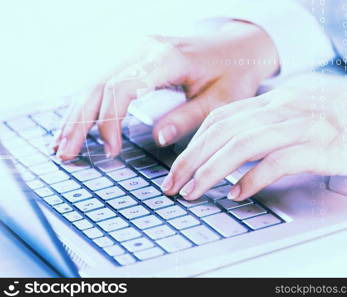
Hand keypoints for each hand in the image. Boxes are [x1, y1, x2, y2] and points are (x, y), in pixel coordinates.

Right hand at [54, 21, 278, 160]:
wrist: (239, 47)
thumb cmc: (234, 73)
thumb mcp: (221, 100)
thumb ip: (188, 118)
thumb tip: (157, 138)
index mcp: (166, 59)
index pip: (121, 89)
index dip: (108, 123)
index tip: (110, 152)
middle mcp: (146, 49)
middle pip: (99, 85)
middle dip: (79, 122)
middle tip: (65, 154)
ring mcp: (139, 50)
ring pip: (96, 81)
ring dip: (78, 114)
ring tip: (63, 144)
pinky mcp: (138, 57)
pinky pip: (106, 80)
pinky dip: (90, 104)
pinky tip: (79, 123)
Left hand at [162, 74, 346, 200]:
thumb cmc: (342, 117)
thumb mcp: (297, 112)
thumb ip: (266, 125)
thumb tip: (236, 151)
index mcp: (273, 100)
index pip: (220, 119)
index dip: (194, 143)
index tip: (179, 166)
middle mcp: (280, 107)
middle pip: (222, 132)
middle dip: (191, 160)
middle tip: (174, 185)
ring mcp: (300, 125)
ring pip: (241, 144)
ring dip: (211, 171)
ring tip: (194, 192)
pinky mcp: (319, 145)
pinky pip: (277, 161)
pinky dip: (252, 178)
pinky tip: (238, 194)